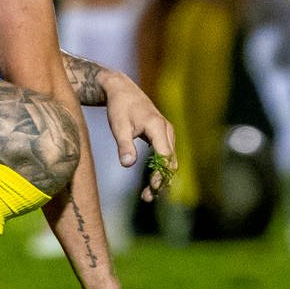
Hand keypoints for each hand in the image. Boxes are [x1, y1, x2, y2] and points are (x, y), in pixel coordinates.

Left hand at [105, 76, 176, 201]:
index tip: (151, 190)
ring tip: (147, 195)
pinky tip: (150, 181)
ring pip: (170, 160)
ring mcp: (167, 132)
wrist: (122, 90)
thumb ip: (124, 145)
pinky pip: (166, 155)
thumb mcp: (118, 126)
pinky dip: (160, 169)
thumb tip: (128, 165)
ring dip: (161, 177)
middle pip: (171, 161)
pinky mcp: (163, 135)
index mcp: (158, 127)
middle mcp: (167, 130)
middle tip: (147, 198)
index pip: (165, 157)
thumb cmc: (119, 107)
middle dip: (162, 181)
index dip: (161, 175)